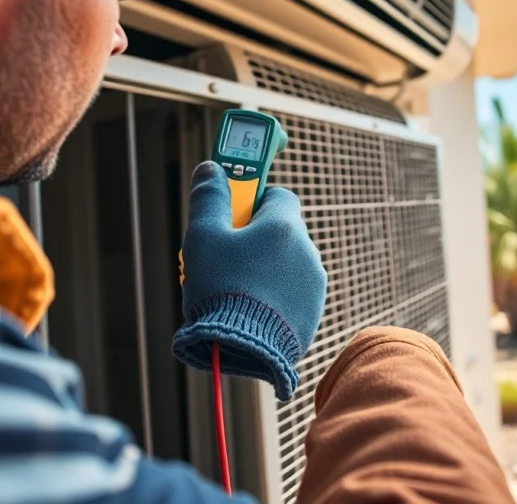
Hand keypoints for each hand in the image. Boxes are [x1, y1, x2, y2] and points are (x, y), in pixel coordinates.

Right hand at [172, 161, 326, 400]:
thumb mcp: (203, 238)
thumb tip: (211, 168)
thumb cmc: (221, 290)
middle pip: (282, 232)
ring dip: (267, 269)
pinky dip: (276, 296)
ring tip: (236, 290)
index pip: (279, 195)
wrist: (242, 348)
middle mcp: (307, 251)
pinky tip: (250, 310)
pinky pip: (293, 294)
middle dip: (257, 239)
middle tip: (227, 257)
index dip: (255, 200)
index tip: (235, 214)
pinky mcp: (312, 313)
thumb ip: (209, 199)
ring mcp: (314, 284)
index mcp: (283, 227)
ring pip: (288, 264)